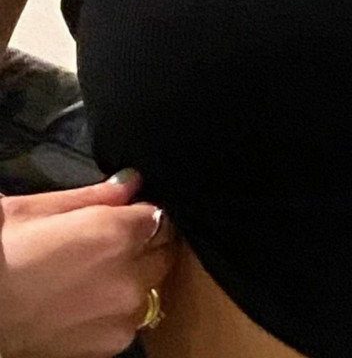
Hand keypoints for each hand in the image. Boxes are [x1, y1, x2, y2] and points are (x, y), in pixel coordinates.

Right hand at [0, 169, 175, 357]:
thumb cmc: (0, 251)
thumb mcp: (41, 209)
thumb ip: (98, 194)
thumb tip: (133, 181)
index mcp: (116, 233)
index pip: (159, 215)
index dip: (142, 214)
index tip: (128, 217)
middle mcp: (130, 274)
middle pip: (164, 249)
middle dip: (147, 243)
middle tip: (114, 245)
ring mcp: (124, 312)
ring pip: (153, 283)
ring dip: (139, 276)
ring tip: (99, 275)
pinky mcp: (113, 343)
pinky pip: (134, 317)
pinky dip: (122, 309)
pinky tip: (91, 302)